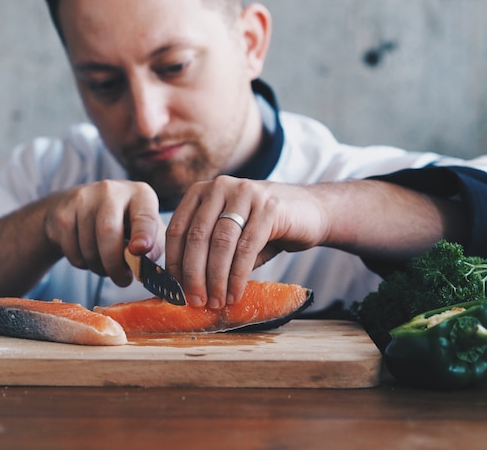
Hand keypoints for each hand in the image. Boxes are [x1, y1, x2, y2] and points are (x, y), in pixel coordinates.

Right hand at [43, 180, 165, 285]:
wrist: (78, 210)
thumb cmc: (122, 225)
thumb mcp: (145, 232)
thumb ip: (152, 248)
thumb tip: (145, 265)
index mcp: (140, 195)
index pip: (144, 216)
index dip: (143, 234)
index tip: (139, 251)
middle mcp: (111, 190)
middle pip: (108, 232)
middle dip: (115, 264)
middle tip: (122, 280)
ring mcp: (84, 199)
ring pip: (89, 246)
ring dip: (98, 266)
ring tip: (105, 265)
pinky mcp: (62, 213)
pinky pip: (72, 249)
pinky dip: (81, 262)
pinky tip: (87, 255)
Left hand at [165, 176, 328, 308]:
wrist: (311, 211)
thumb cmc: (264, 227)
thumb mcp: (230, 233)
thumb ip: (208, 251)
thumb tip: (186, 288)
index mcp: (201, 191)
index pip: (177, 229)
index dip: (175, 263)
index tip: (176, 290)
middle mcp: (219, 186)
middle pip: (197, 236)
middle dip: (194, 274)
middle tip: (196, 301)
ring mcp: (245, 193)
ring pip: (221, 243)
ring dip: (216, 278)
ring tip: (217, 301)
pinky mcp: (269, 207)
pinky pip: (246, 248)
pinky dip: (237, 276)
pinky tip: (234, 293)